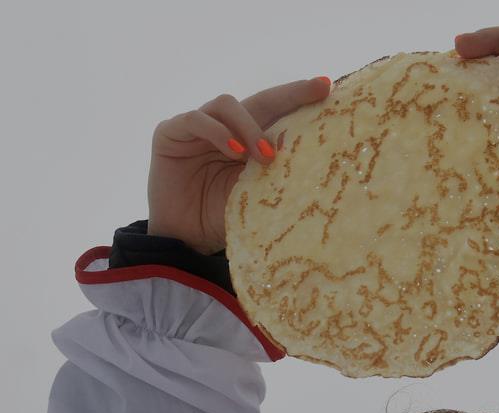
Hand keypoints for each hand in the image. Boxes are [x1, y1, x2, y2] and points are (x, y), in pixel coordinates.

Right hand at [147, 78, 331, 254]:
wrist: (185, 240)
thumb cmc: (222, 217)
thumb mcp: (256, 193)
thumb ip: (275, 171)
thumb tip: (311, 152)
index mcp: (249, 138)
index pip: (278, 111)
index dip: (300, 96)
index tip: (328, 86)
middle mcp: (225, 125)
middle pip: (261, 99)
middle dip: (291, 94)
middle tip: (317, 91)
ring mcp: (197, 126)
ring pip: (228, 104)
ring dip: (250, 126)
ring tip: (266, 156)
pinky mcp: (170, 132)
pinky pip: (196, 119)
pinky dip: (218, 132)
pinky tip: (235, 151)